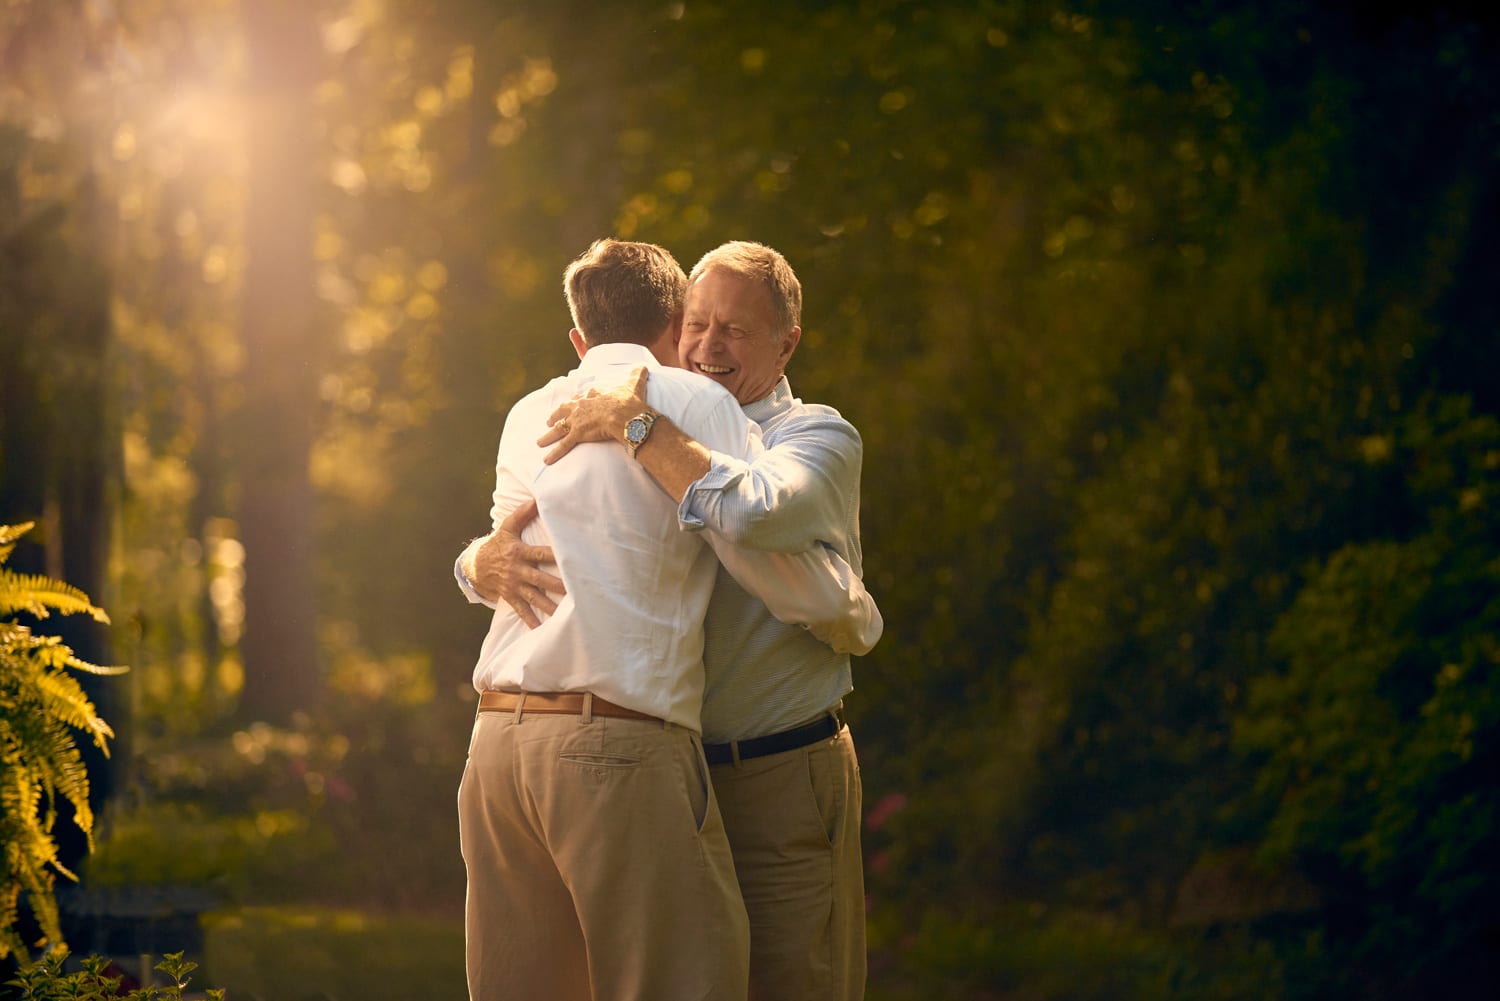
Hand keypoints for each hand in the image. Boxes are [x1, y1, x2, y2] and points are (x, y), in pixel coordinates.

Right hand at [469, 499, 563, 628]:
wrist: (475, 565)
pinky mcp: (510, 596)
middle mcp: (518, 570)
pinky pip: (521, 610)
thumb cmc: (498, 544)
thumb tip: (536, 499)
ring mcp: (514, 585)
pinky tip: (542, 630)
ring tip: (564, 614)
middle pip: (540, 579)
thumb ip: (522, 514)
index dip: (555, 556)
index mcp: (519, 552)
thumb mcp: (507, 527)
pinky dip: (531, 620)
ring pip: (534, 597)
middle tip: (575, 592)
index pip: (540, 553)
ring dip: (549, 606)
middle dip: (557, 586)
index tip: (571, 558)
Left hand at [538, 365, 650, 463]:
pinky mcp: (577, 433)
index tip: (574, 403)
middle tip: (549, 420)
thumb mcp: (633, 385)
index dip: (576, 401)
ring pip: (559, 428)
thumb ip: (637, 376)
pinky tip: (547, 460)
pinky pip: (564, 445)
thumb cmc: (629, 401)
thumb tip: (643, 367)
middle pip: (564, 410)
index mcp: (593, 393)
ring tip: (540, 442)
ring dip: (549, 436)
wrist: (625, 414)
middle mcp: (581, 405)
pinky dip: (555, 453)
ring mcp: (577, 419)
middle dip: (556, 415)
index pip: (581, 397)